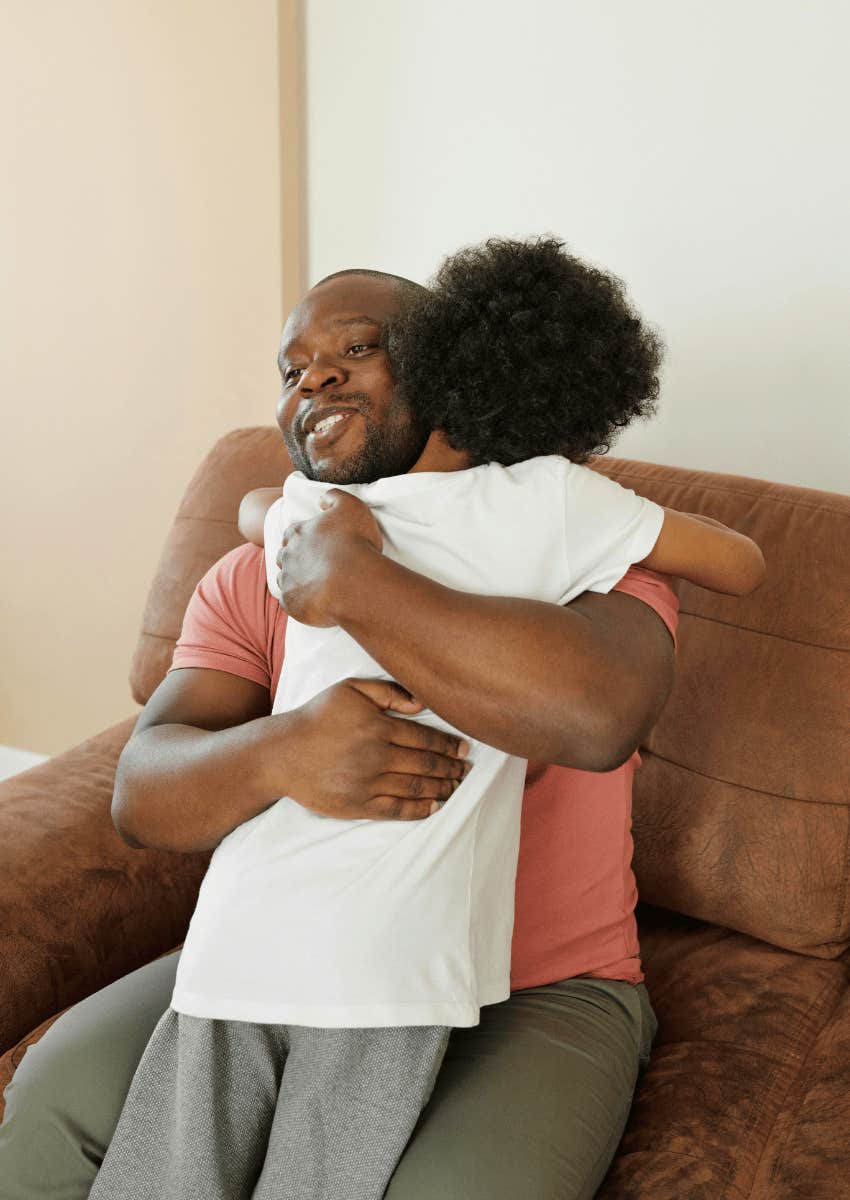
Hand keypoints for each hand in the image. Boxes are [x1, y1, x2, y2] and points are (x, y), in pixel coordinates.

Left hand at [275, 488, 382, 625]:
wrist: (354, 582)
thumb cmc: (356, 543)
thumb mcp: (352, 507)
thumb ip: (335, 497)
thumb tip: (322, 499)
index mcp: (299, 533)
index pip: (292, 533)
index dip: (302, 538)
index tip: (313, 544)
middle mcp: (288, 555)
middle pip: (284, 556)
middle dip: (295, 559)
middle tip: (315, 566)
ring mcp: (288, 580)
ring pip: (285, 579)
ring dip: (296, 581)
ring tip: (315, 586)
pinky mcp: (291, 603)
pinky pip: (289, 603)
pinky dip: (298, 602)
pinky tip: (314, 603)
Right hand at [278, 677, 471, 819]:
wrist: (282, 754)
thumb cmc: (317, 717)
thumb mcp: (349, 690)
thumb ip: (388, 691)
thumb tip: (422, 704)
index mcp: (378, 727)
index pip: (426, 738)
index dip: (450, 745)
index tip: (465, 749)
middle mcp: (376, 756)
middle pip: (426, 764)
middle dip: (452, 768)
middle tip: (466, 770)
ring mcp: (367, 784)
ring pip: (416, 787)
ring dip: (442, 788)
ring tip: (456, 786)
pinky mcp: (358, 805)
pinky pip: (396, 810)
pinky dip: (420, 810)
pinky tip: (435, 806)